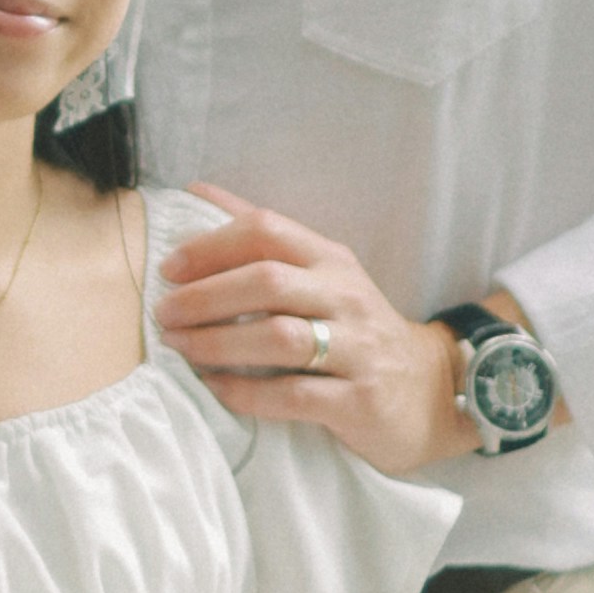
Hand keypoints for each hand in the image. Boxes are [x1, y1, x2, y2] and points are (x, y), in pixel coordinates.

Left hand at [156, 193, 468, 476]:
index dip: (211, 245)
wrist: (430, 390)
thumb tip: (196, 191)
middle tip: (163, 314)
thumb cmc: (354, 329)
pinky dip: (245, 392)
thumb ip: (262, 236)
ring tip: (180, 348)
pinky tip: (215, 388)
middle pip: (268, 281)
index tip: (168, 268)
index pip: (267, 231)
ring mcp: (358, 350)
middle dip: (205, 296)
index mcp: (331, 260)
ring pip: (279, 337)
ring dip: (217, 342)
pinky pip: (293, 395)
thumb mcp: (321, 274)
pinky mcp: (359, 401)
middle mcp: (347, 298)